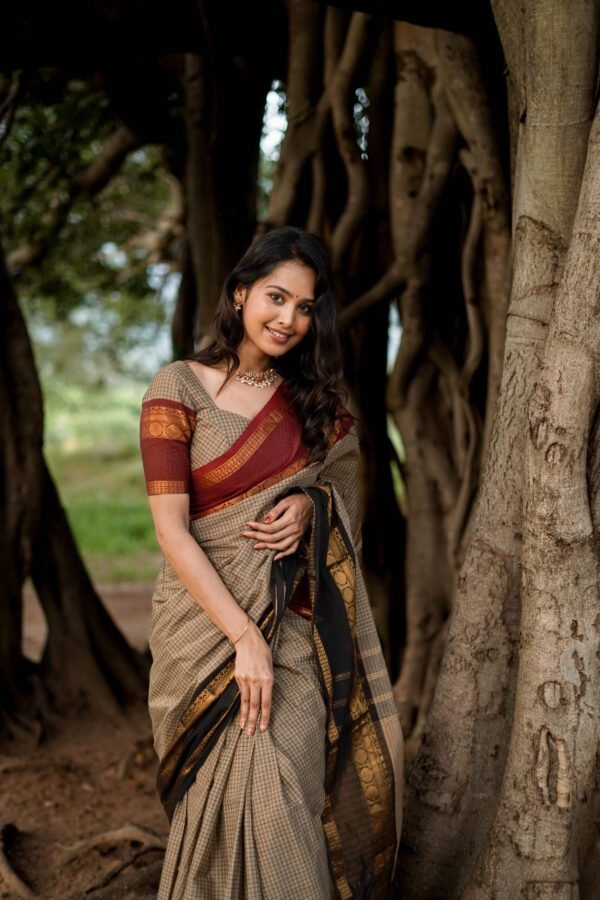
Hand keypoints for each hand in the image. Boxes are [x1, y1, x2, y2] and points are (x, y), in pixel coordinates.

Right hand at [234, 620, 272, 734]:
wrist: (248, 641)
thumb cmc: (263, 653)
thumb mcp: (270, 667)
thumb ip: (267, 683)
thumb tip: (264, 698)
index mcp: (267, 679)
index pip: (266, 703)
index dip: (265, 717)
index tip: (263, 728)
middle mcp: (256, 681)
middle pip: (254, 705)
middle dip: (253, 721)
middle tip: (251, 733)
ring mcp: (246, 680)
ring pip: (245, 702)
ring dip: (244, 716)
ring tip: (243, 727)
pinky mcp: (238, 678)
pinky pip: (241, 693)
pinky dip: (241, 704)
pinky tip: (241, 712)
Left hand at [241, 493, 312, 560]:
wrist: (312, 504)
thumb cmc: (297, 501)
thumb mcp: (285, 502)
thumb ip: (275, 511)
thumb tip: (264, 521)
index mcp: (290, 520)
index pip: (271, 527)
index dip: (258, 527)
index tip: (248, 524)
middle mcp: (294, 530)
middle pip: (273, 537)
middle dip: (258, 537)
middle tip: (246, 535)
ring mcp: (297, 536)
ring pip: (281, 546)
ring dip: (267, 547)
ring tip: (255, 546)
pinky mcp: (299, 538)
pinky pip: (292, 550)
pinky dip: (283, 555)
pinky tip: (275, 558)